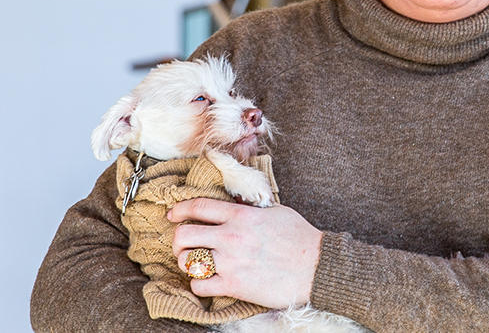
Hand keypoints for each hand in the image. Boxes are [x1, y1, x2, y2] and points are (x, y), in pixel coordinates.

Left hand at [169, 198, 322, 308]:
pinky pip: (200, 285)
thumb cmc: (300, 237)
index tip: (173, 214)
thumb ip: (250, 208)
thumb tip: (235, 203)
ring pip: (186, 261)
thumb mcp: (274, 211)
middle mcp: (231, 236)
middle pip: (183, 234)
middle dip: (177, 240)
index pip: (198, 207)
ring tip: (193, 263)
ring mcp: (230, 262)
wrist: (316, 267)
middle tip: (182, 244)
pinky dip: (199, 284)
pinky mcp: (234, 285)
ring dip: (186, 262)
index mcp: (241, 215)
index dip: (180, 209)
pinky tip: (206, 281)